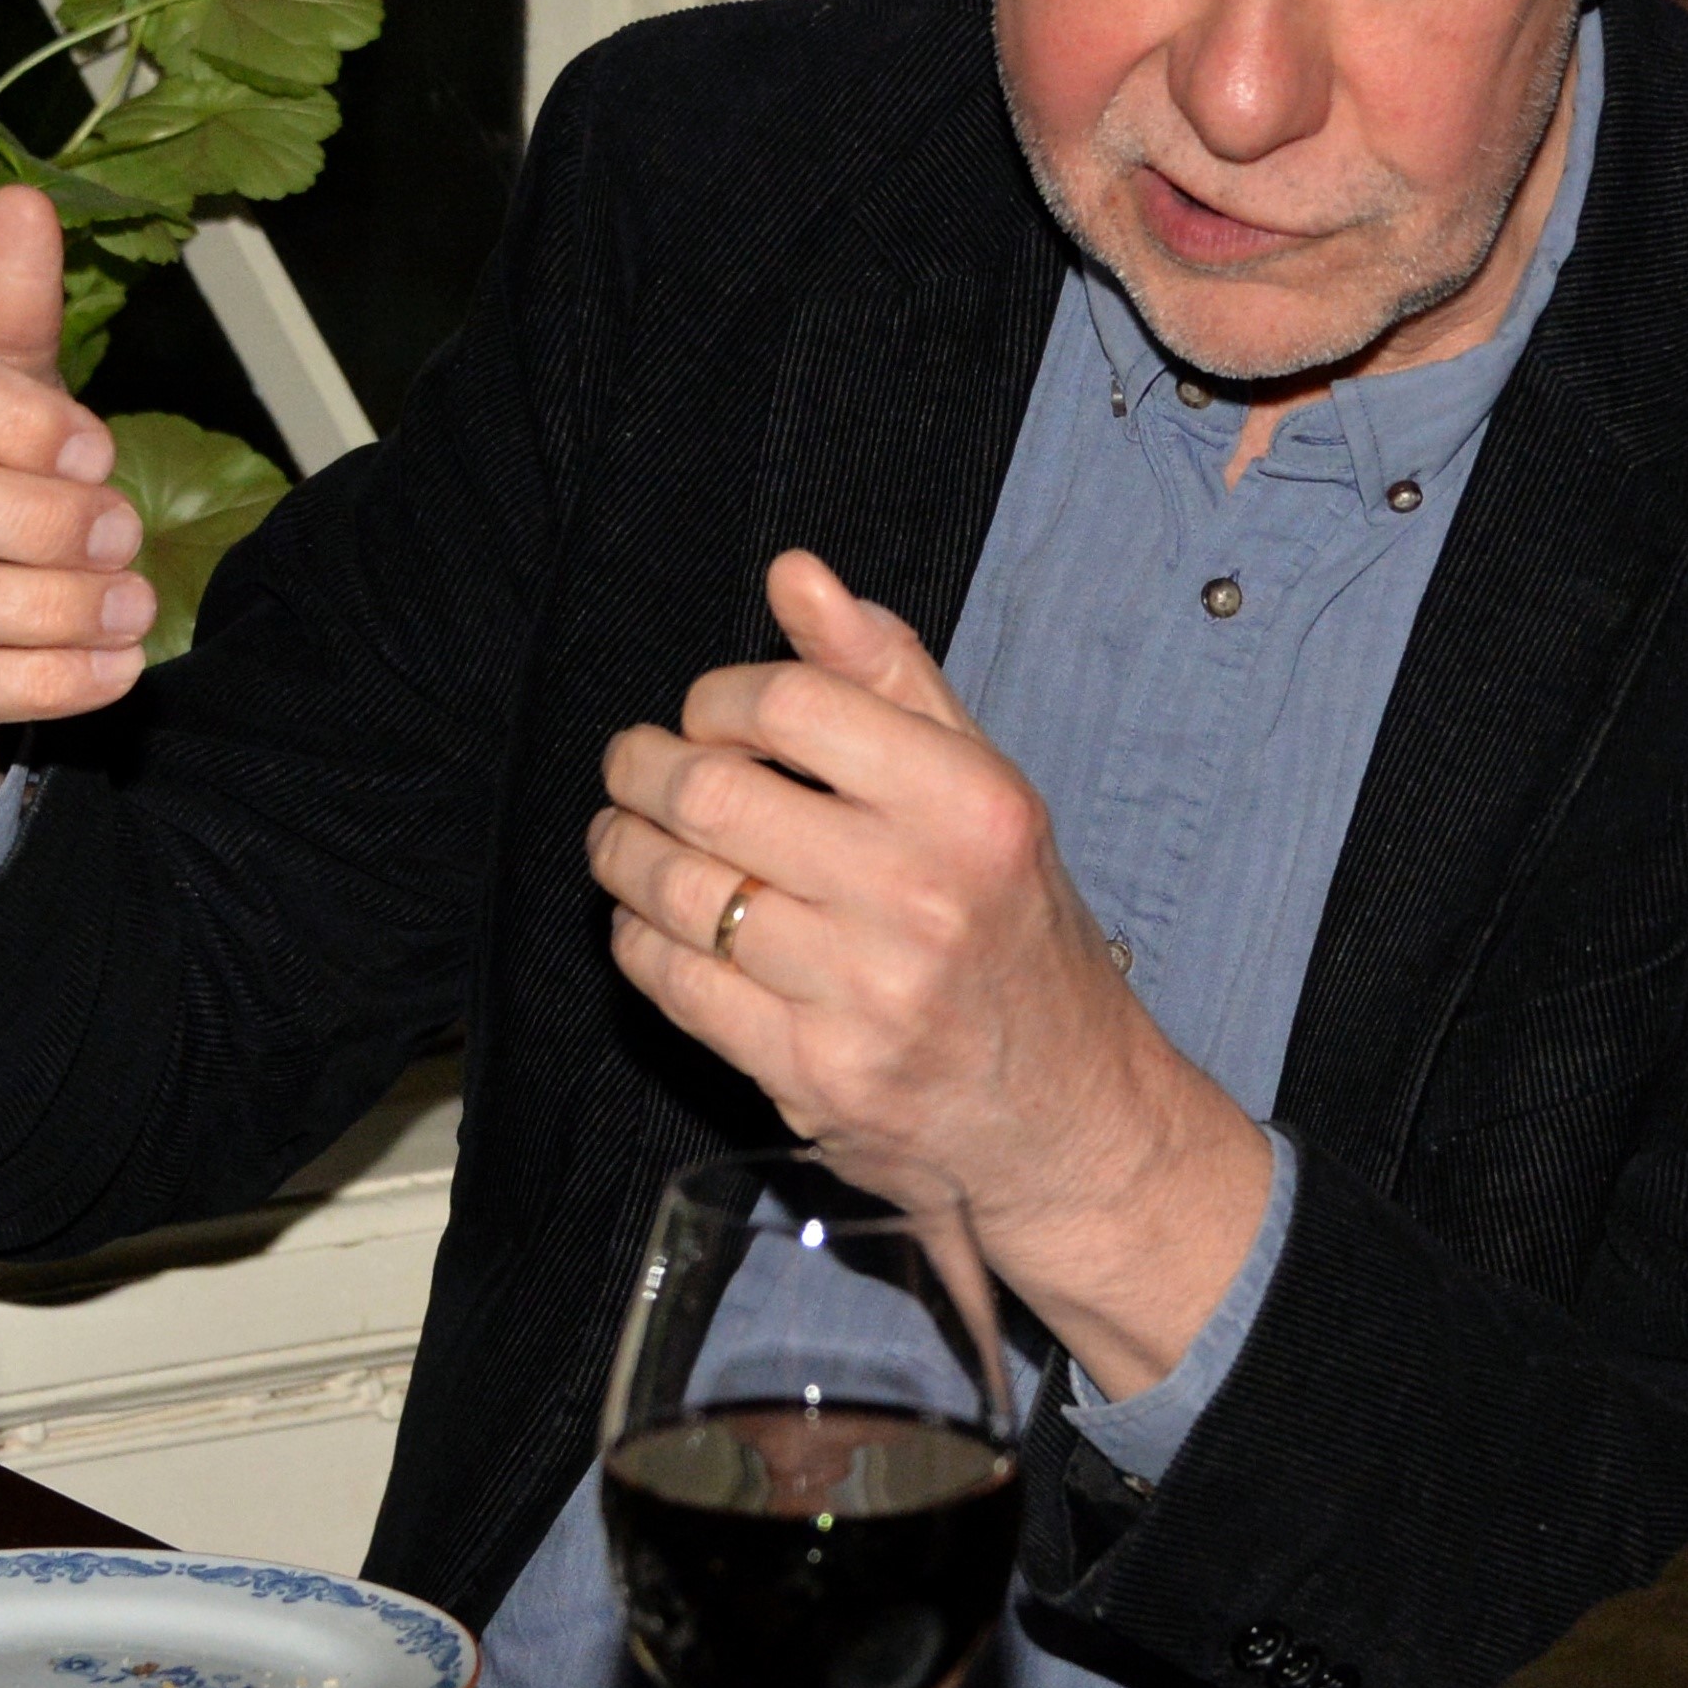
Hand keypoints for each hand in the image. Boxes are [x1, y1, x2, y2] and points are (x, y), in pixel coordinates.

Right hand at [0, 183, 149, 827]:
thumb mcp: (4, 389)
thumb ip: (11, 310)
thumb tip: (23, 203)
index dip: (13, 416)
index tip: (99, 455)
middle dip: (32, 522)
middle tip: (129, 539)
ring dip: (41, 610)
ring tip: (134, 609)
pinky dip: (29, 683)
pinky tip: (110, 672)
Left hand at [591, 550, 1269, 1393]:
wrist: (1066, 1112)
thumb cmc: (1014, 931)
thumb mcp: (983, 789)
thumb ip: (889, 675)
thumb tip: (796, 575)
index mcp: (971, 808)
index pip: (786, 707)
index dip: (716, 698)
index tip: (708, 715)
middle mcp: (922, 898)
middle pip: (711, 795)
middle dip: (643, 768)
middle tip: (634, 765)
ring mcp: (863, 996)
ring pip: (677, 891)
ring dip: (621, 851)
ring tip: (622, 836)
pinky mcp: (812, 1077)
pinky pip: (674, 985)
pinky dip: (638, 939)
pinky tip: (650, 920)